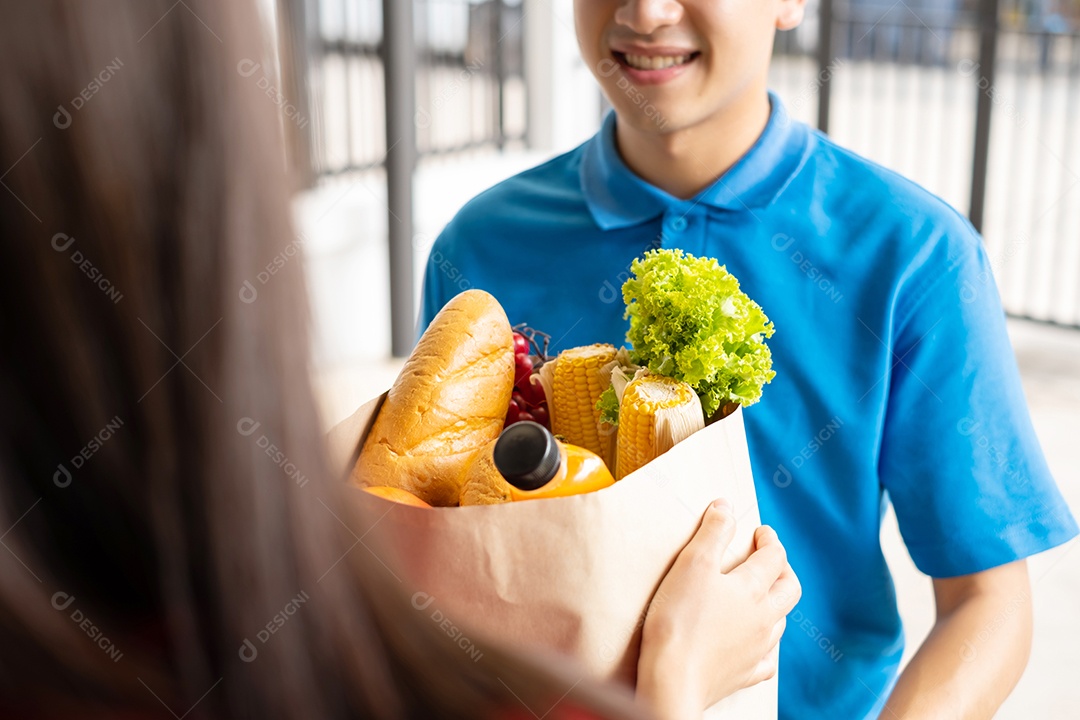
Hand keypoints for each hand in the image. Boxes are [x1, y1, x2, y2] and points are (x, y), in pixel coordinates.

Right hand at [636, 499, 800, 719]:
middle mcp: (763, 618)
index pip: (774, 557)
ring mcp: (756, 648)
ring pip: (780, 622)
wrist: (672, 679)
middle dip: (784, 570)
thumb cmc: (679, 620)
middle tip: (772, 559)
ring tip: (763, 595)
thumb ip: (712, 532)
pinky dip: (765, 646)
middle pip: (789, 589)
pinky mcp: (744, 674)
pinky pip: (766, 660)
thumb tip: (726, 506)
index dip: (770, 540)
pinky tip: (757, 644)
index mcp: (753, 589)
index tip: (761, 531)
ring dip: (776, 604)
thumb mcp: (692, 563)